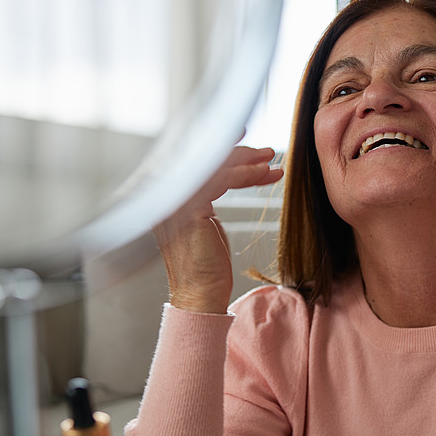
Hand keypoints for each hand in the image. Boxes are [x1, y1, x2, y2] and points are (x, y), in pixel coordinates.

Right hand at [153, 146, 282, 313]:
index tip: (244, 139)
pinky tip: (266, 175)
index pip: (192, 160)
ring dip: (248, 161)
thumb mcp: (205, 220)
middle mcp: (163, 193)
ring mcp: (173, 199)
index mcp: (163, 194)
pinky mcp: (189, 209)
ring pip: (215, 166)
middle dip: (238, 152)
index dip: (218, 147)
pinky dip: (247, 174)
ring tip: (273, 162)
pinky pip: (222, 180)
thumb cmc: (206, 264)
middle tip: (267, 151)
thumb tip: (226, 170)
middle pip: (202, 158)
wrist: (200, 295)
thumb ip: (206, 194)